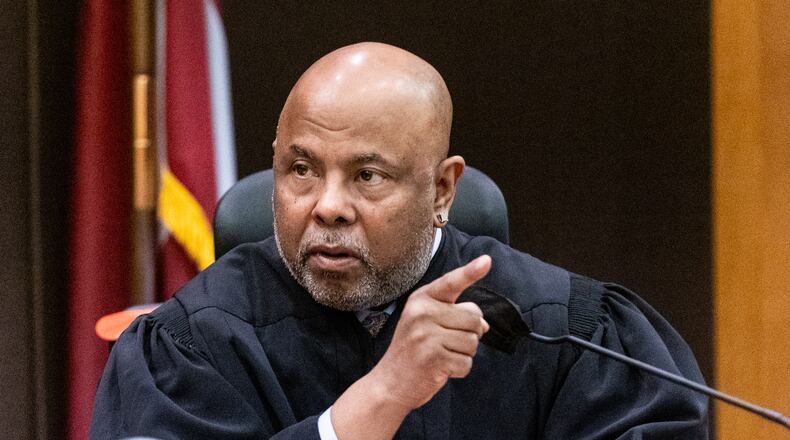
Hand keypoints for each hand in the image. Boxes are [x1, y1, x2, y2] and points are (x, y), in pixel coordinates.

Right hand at [372, 254, 491, 409]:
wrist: (390, 383)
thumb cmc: (413, 350)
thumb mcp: (428, 324)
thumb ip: (455, 316)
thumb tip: (484, 324)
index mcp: (421, 299)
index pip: (451, 282)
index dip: (471, 272)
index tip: (487, 260)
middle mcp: (422, 312)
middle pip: (474, 316)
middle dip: (470, 333)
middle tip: (447, 342)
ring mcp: (426, 335)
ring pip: (473, 341)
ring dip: (464, 353)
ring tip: (442, 355)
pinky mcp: (433, 358)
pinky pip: (466, 363)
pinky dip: (459, 370)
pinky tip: (441, 369)